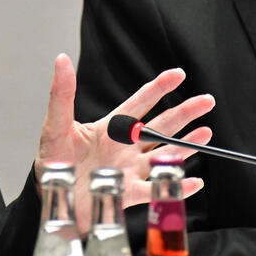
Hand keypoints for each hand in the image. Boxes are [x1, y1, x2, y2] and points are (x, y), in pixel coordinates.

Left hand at [36, 53, 214, 231]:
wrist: (48, 195)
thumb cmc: (53, 159)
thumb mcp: (56, 124)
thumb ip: (62, 94)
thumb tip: (61, 60)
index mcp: (110, 127)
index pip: (140, 103)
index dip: (159, 88)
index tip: (178, 74)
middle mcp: (125, 147)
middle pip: (161, 127)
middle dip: (184, 113)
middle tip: (207, 101)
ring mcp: (129, 170)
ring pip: (164, 156)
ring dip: (186, 145)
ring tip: (206, 133)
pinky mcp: (127, 194)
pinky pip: (156, 190)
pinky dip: (177, 186)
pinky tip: (194, 181)